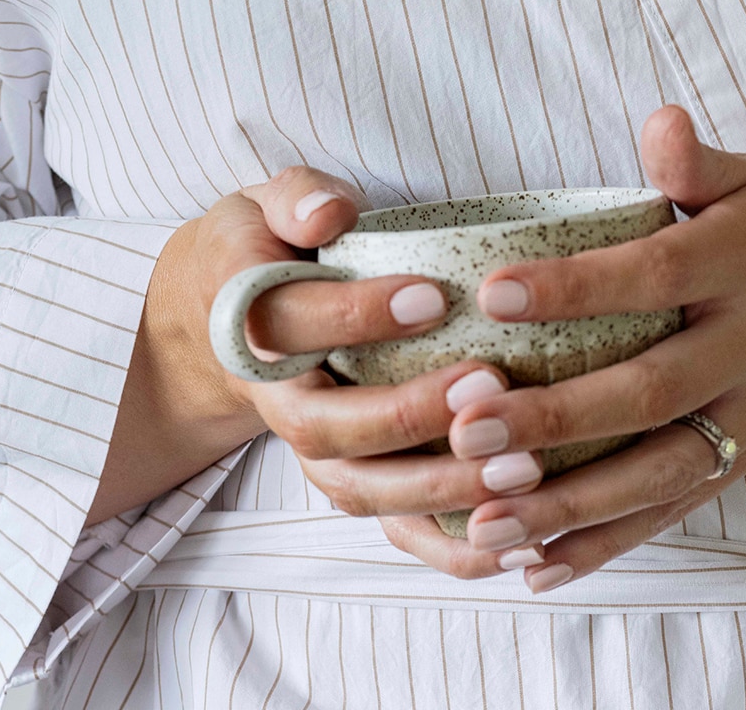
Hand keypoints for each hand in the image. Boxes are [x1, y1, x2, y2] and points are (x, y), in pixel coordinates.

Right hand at [95, 168, 548, 576]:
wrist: (223, 319)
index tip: (434, 296)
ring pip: (362, 490)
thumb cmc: (268, 246)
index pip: (293, 325)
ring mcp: (313, 451)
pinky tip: (520, 543)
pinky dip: (450, 548)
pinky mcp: (351, 482)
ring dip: (440, 490)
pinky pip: (393, 529)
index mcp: (246, 323)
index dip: (358, 315)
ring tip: (522, 468)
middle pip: (327, 428)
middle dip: (407, 415)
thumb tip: (332, 214)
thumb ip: (297, 196)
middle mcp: (275, 400)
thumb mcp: (264, 202)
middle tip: (489, 384)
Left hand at [382, 107, 745, 591]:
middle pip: (649, 390)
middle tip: (467, 430)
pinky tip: (542, 565)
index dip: (574, 287)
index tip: (494, 293)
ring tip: (487, 520)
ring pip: (662, 469)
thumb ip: (703, 162)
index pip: (653, 276)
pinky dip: (612, 542)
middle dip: (555, 418)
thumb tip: (656, 119)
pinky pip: (682, 505)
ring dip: (572, 501)